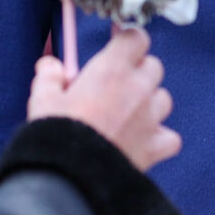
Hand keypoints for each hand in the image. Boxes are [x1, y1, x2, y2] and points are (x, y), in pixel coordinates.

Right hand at [27, 23, 180, 171]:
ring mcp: (151, 117)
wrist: (72, 177)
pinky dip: (160, 138)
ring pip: (163, 99)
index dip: (127, 41)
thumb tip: (51, 65)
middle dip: (138, 72)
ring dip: (150, 103)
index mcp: (112, 69)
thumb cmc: (57, 134)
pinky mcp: (156, 146)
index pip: (136, 38)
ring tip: (127, 116)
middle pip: (153, 66)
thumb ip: (49, 76)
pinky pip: (170, 137)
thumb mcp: (43, 99)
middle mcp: (138, 88)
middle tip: (117, 86)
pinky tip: (142, 142)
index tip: (118, 46)